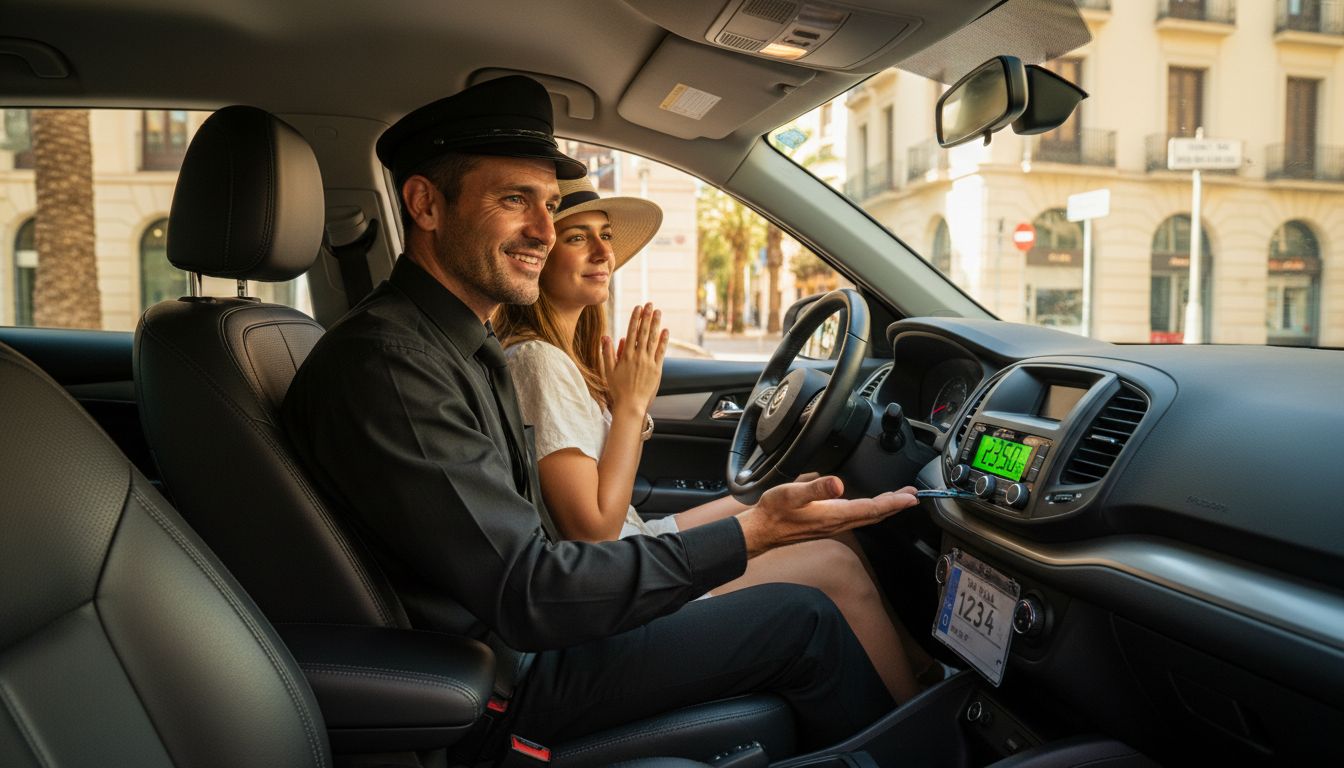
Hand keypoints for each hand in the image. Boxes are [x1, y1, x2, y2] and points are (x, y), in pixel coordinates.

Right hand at [601, 303, 668, 416]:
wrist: (631, 404)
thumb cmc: (618, 388)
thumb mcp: (608, 370)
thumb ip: (607, 352)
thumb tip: (606, 336)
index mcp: (626, 355)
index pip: (631, 332)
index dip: (635, 318)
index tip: (638, 307)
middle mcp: (638, 356)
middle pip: (643, 332)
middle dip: (647, 317)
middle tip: (650, 304)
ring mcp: (648, 362)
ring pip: (653, 339)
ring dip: (656, 324)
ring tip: (658, 312)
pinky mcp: (657, 369)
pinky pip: (661, 352)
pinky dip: (663, 341)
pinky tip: (665, 331)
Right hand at [735, 476, 917, 556]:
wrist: (762, 531)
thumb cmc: (774, 512)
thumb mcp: (792, 494)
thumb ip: (815, 487)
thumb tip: (838, 484)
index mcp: (834, 514)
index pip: (872, 508)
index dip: (894, 502)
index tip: (911, 497)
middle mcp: (838, 522)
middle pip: (875, 515)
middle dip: (896, 505)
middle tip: (914, 496)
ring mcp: (834, 525)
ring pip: (868, 517)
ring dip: (886, 508)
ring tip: (899, 499)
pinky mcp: (828, 524)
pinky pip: (857, 518)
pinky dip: (871, 510)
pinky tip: (870, 506)